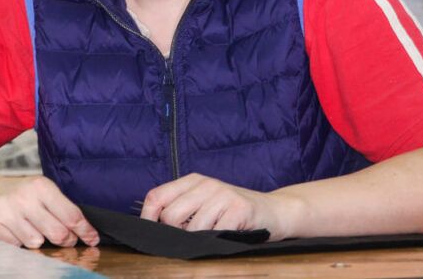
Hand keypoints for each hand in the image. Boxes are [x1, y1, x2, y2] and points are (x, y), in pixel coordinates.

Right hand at [0, 175, 98, 248]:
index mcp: (42, 186)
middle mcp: (24, 197)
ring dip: (36, 240)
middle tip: (64, 240)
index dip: (85, 231)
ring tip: (29, 227)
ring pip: (36, 243)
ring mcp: (6, 210)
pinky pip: (15, 246)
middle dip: (65, 240)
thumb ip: (62, 209)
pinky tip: (11, 230)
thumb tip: (86, 233)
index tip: (93, 240)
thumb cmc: (19, 195)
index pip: (71, 215)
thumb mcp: (42, 193)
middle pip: (57, 233)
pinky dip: (17, 243)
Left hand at [139, 173, 298, 240]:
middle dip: (177, 234)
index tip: (149, 235)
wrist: (275, 211)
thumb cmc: (234, 212)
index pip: (156, 196)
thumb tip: (153, 229)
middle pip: (170, 216)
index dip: (147, 218)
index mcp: (193, 180)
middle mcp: (206, 183)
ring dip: (201, 240)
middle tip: (194, 236)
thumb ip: (182, 209)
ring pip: (192, 229)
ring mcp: (223, 194)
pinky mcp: (239, 209)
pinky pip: (214, 234)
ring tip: (215, 234)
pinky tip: (228, 235)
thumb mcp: (205, 203)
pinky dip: (218, 241)